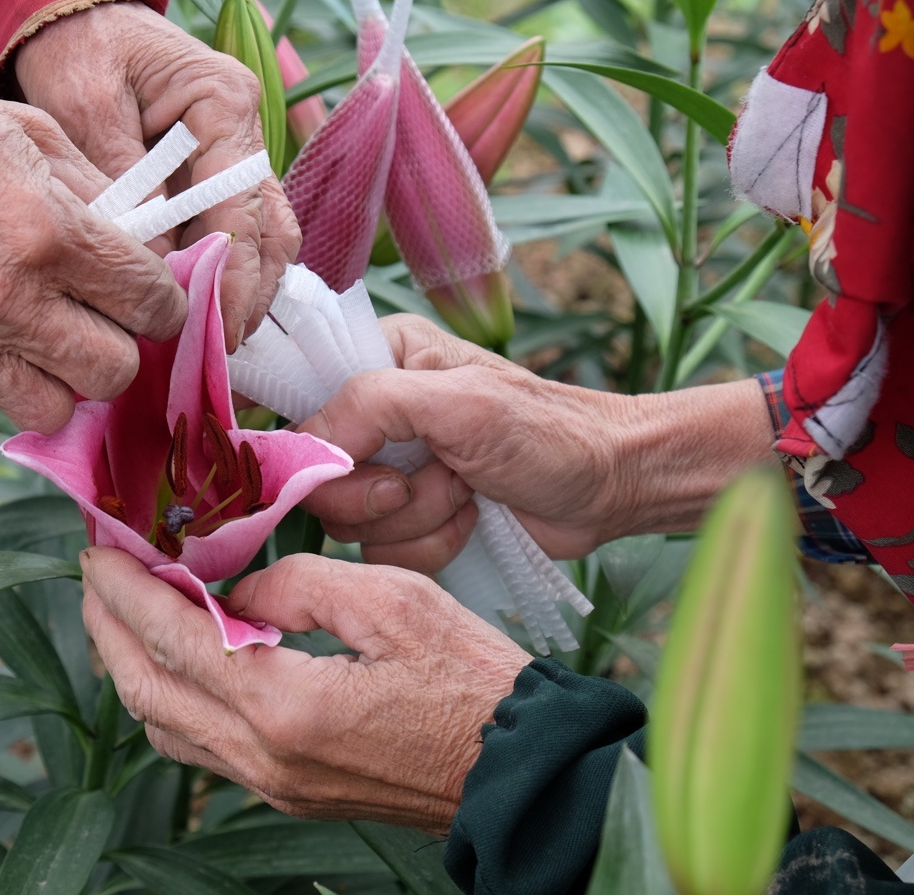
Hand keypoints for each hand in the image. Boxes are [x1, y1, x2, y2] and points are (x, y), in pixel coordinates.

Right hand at [0, 83, 186, 432]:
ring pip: (50, 410)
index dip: (163, 307)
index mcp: (49, 233)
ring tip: (37, 340)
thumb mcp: (28, 133)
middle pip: (113, 374)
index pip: (150, 304)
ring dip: (55, 378)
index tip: (152, 303)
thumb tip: (144, 241)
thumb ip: (96, 191)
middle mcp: (8, 298)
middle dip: (117, 349)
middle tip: (97, 325)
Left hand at [13, 1, 298, 349]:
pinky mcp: (219, 178)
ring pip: (264, 239)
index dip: (235, 273)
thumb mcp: (86, 107)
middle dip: (250, 295)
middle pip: (270, 230)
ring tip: (213, 345)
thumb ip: (124, 182)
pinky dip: (224, 277)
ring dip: (245, 293)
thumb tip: (155, 265)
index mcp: (223, 102)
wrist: (73, 24)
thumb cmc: (78, 54)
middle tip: (220, 350)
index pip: (243, 204)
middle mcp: (244, 131)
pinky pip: (236, 236)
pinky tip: (201, 316)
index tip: (217, 325)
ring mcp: (237, 157)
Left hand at [81, 546, 532, 833]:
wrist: (518, 773)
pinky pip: (200, 746)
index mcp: (287, 705)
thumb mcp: (392, 601)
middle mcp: (264, 756)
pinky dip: (171, 696)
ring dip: (132, 665)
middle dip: (108, 627)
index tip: (99, 549)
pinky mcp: (287, 791)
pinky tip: (182, 657)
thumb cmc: (470, 681)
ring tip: (127, 610)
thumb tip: (238, 590)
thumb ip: (298, 583)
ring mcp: (272, 783)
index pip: (174, 637)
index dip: (127, 589)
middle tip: (97, 573)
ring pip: (165, 725)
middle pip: (147, 690)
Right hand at [298, 315, 775, 565]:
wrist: (611, 487)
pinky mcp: (412, 520)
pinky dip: (432, 544)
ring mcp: (394, 471)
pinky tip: (472, 519)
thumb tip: (303, 450)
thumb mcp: (456, 401)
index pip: (303, 410)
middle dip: (384, 494)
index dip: (320, 454)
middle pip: (320, 480)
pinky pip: (383, 553)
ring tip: (467, 493)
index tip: (368, 468)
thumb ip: (369, 405)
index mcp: (380, 360)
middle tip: (442, 476)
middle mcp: (378, 414)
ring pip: (350, 524)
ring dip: (417, 520)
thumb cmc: (547, 431)